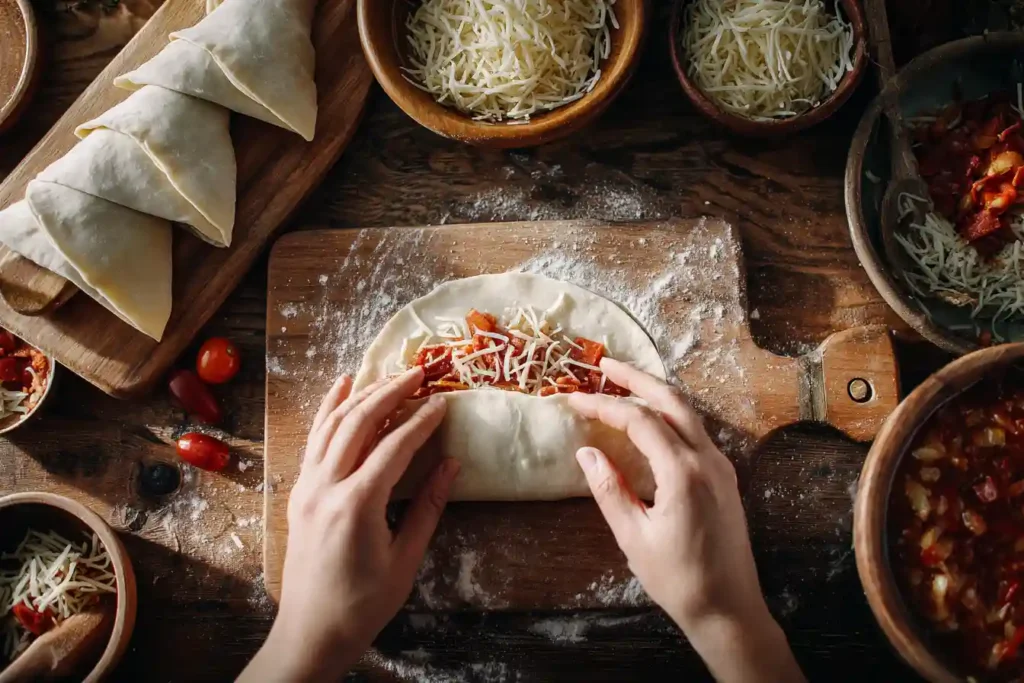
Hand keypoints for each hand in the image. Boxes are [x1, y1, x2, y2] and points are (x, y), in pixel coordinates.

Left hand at [240, 369, 458, 681]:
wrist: (311, 633)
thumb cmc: (363, 604)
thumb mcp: (405, 560)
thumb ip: (428, 508)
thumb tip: (451, 464)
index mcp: (356, 505)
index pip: (394, 447)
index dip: (421, 421)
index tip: (443, 401)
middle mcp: (325, 487)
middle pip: (360, 423)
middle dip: (391, 393)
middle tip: (419, 374)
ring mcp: (306, 487)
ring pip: (333, 424)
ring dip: (362, 395)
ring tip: (389, 375)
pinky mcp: (299, 492)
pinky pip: (314, 439)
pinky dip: (328, 409)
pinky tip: (342, 387)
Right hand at [568, 359, 803, 682]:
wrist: (729, 608)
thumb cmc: (678, 579)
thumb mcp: (633, 537)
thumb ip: (610, 490)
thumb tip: (586, 453)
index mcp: (683, 472)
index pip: (640, 421)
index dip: (605, 405)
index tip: (574, 400)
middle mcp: (708, 460)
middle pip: (671, 401)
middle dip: (637, 378)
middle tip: (605, 365)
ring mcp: (721, 467)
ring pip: (688, 413)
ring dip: (655, 394)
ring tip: (624, 383)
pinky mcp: (725, 478)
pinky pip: (696, 432)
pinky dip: (670, 416)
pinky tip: (652, 420)